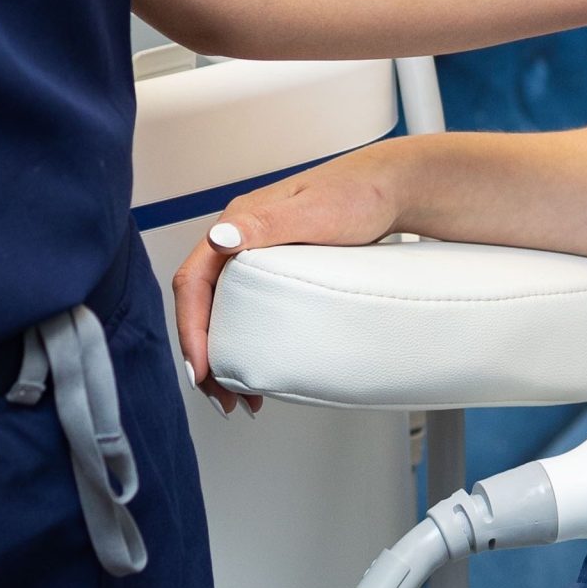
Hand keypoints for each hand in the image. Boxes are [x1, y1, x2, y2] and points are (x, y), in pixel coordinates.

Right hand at [170, 144, 408, 414]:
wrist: (395, 188)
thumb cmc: (358, 193)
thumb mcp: (313, 211)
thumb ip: (265, 223)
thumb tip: (219, 238)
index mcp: (238, 224)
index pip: (193, 281)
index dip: (191, 329)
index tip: (201, 370)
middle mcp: (242, 240)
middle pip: (204, 305)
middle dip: (205, 356)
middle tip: (224, 399)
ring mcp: (260, 256)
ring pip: (225, 313)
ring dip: (224, 358)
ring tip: (239, 399)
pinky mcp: (281, 270)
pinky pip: (249, 312)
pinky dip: (247, 345)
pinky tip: (260, 371)